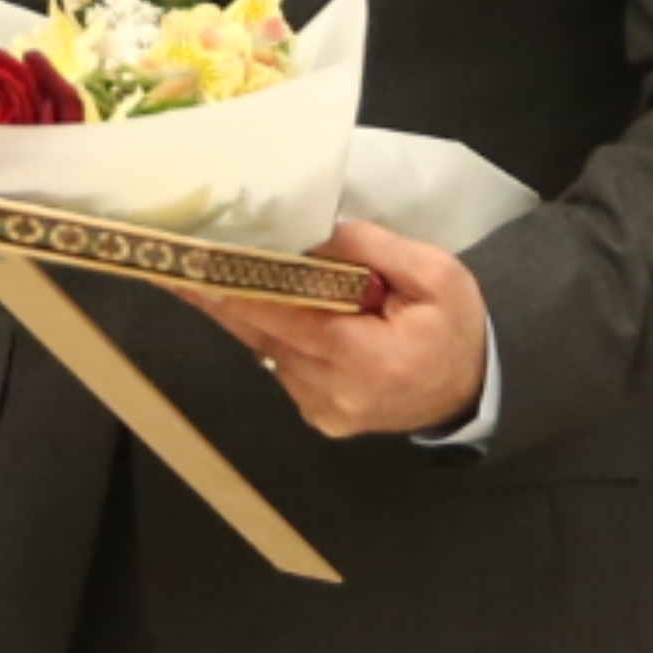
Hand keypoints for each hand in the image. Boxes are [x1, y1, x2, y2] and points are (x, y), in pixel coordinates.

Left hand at [165, 220, 490, 440]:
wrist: (471, 389)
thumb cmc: (454, 325)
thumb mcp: (436, 275)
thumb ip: (376, 250)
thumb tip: (317, 234)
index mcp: (370, 358)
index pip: (290, 319)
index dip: (240, 293)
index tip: (198, 271)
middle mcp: (336, 393)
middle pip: (265, 337)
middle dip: (225, 300)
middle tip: (181, 268)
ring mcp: (324, 411)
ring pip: (270, 353)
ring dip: (252, 316)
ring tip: (222, 278)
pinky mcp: (320, 418)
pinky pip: (284, 368)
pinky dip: (278, 337)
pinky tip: (280, 312)